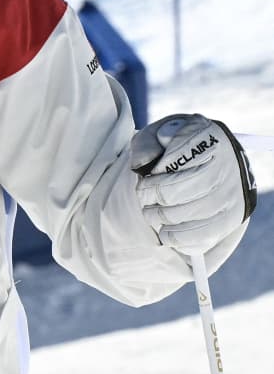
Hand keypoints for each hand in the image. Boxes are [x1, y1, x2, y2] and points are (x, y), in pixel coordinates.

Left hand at [129, 114, 256, 253]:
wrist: (216, 160)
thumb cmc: (180, 146)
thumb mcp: (160, 133)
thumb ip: (147, 143)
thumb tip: (142, 165)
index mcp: (209, 139)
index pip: (170, 164)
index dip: (151, 175)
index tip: (148, 176)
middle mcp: (226, 169)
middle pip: (170, 194)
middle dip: (147, 197)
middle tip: (144, 195)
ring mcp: (231, 197)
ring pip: (179, 218)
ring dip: (156, 217)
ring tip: (152, 211)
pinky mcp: (231, 221)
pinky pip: (194, 240)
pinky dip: (172, 236)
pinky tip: (167, 227)